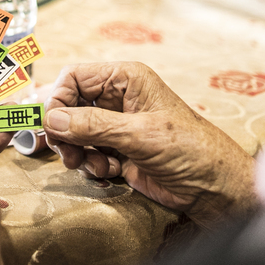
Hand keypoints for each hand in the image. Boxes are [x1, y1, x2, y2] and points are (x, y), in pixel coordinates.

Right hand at [44, 62, 256, 227]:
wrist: (212, 187)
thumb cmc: (189, 149)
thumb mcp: (139, 134)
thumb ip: (93, 126)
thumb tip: (52, 120)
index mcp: (126, 79)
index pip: (74, 77)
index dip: (58, 99)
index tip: (52, 126)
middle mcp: (119, 98)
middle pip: (70, 106)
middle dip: (66, 131)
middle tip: (69, 154)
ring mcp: (117, 125)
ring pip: (75, 132)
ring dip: (79, 152)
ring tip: (95, 165)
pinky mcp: (118, 150)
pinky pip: (88, 153)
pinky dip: (92, 164)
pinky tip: (111, 171)